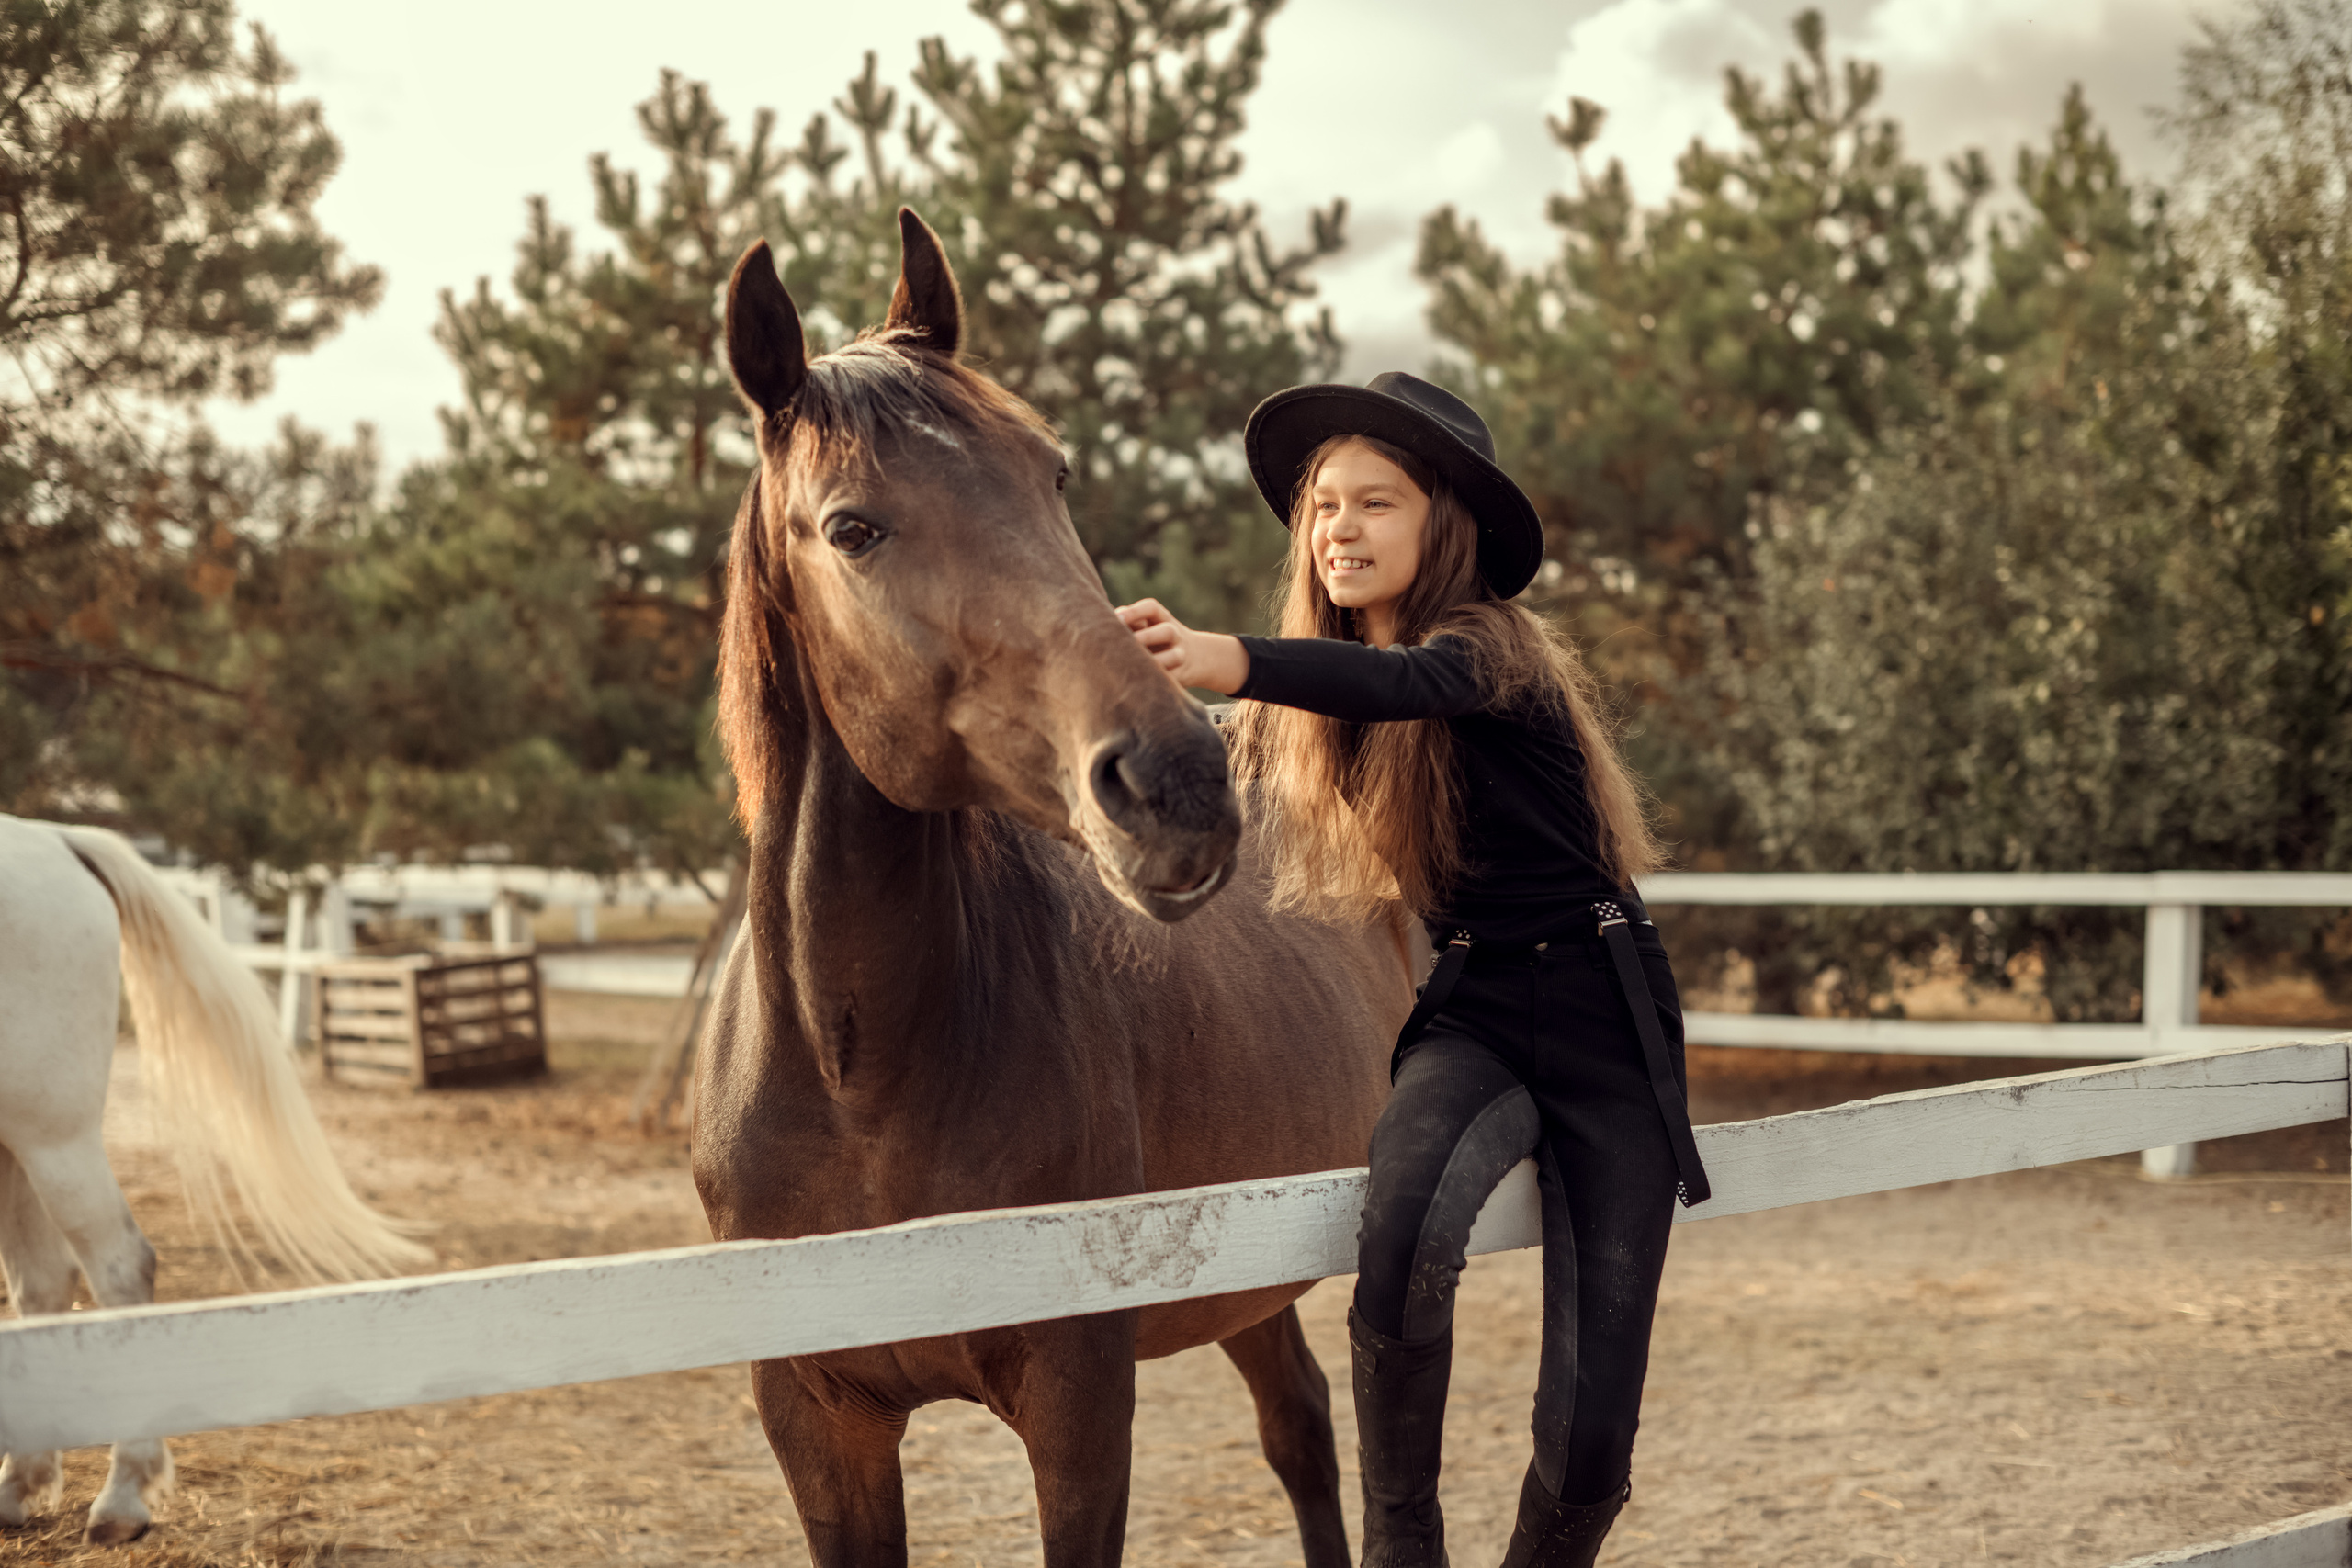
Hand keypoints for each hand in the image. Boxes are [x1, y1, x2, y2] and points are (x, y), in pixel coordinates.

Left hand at [1115, 598, 1249, 695]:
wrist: (1197, 657)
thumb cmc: (1156, 638)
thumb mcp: (1147, 625)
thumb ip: (1126, 624)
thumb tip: (1090, 625)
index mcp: (1161, 618)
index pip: (1151, 608)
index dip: (1135, 612)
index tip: (1117, 617)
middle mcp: (1174, 634)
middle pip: (1166, 631)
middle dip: (1148, 636)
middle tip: (1129, 642)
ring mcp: (1180, 654)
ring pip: (1174, 656)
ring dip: (1158, 661)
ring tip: (1139, 666)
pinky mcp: (1182, 675)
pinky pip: (1172, 678)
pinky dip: (1159, 681)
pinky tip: (1141, 684)